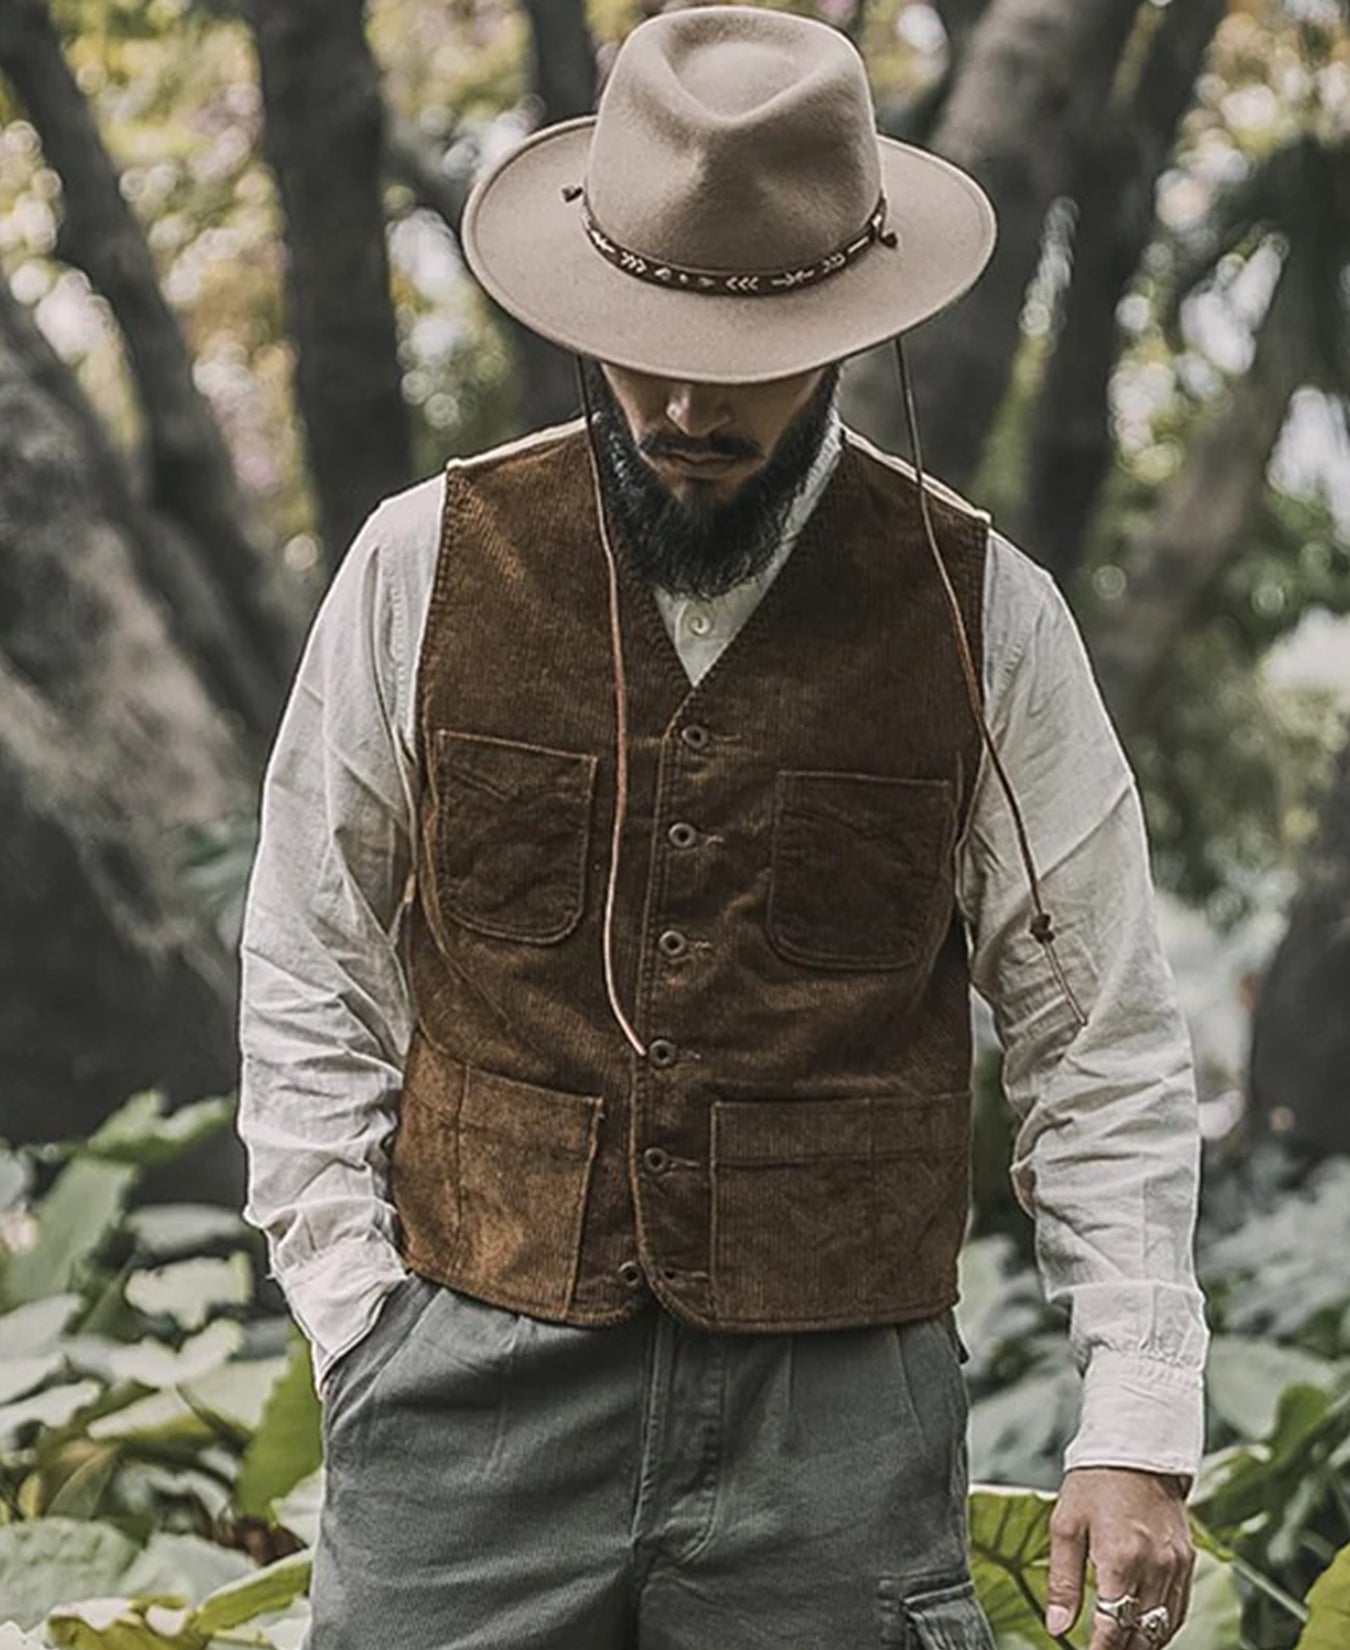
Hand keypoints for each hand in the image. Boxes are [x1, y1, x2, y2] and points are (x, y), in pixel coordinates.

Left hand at [1044, 1466, 1195, 1647]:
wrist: (1137, 1448)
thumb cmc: (1095, 1482)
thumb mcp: (1065, 1525)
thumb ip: (1063, 1581)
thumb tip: (1057, 1627)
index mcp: (1120, 1557)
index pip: (1113, 1627)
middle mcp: (1154, 1566)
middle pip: (1141, 1634)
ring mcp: (1176, 1565)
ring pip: (1164, 1628)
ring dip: (1142, 1644)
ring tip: (1119, 1646)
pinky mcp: (1187, 1560)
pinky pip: (1179, 1609)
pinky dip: (1163, 1627)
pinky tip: (1145, 1630)